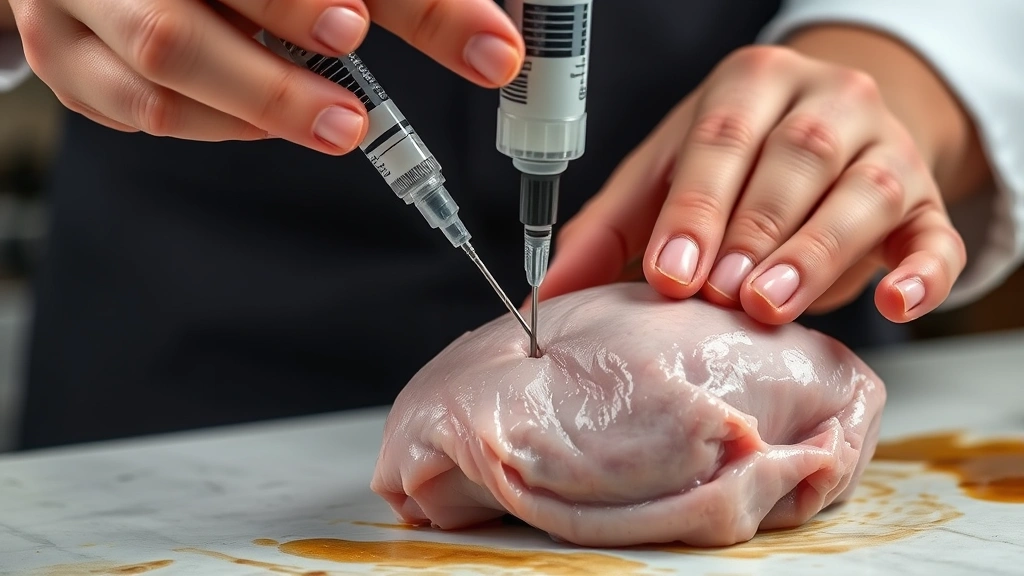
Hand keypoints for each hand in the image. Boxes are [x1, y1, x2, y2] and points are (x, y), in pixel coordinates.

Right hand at [8, 0, 523, 153]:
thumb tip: (494, 51)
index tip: (356, 24)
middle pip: (175, 25)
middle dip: (269, 73)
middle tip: (348, 114)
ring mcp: (70, 4)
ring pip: (154, 74)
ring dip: (253, 108)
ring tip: (333, 124)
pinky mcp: (65, 57)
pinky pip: (131, 108)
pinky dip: (211, 123)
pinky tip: (261, 121)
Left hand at [540, 44, 966, 324]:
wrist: (831, 131)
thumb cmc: (734, 160)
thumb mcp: (667, 175)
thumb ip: (609, 230)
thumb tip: (544, 296)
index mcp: (752, 84)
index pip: (721, 138)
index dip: (696, 207)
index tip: (670, 273)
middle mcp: (829, 102)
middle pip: (796, 160)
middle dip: (754, 231)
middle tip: (719, 294)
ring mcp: (886, 150)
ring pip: (865, 194)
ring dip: (817, 254)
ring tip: (770, 305)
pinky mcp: (927, 204)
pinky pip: (936, 236)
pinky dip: (921, 273)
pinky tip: (894, 305)